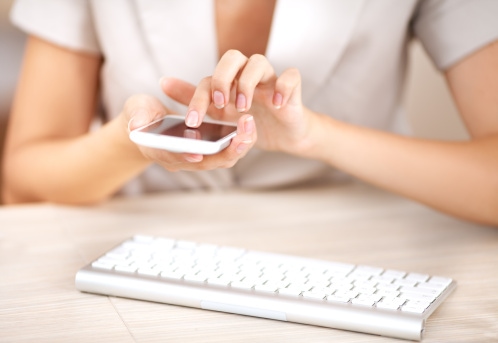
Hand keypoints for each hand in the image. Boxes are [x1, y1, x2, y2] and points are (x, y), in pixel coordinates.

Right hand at [122, 93, 255, 171]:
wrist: (148, 121)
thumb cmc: (142, 113)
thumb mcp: (136, 108)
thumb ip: (137, 115)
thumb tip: (136, 125)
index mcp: (159, 151)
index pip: (173, 157)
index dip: (185, 156)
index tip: (198, 152)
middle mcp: (179, 160)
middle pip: (204, 163)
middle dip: (224, 152)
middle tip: (241, 138)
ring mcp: (195, 157)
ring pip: (219, 160)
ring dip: (237, 147)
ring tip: (250, 128)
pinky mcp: (208, 151)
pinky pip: (226, 151)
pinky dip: (239, 141)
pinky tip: (250, 126)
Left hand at [161, 50, 315, 155]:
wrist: (283, 134)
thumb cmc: (250, 121)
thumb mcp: (219, 114)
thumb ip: (194, 98)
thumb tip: (164, 82)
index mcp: (230, 81)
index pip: (209, 78)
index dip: (198, 97)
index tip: (193, 121)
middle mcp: (248, 75)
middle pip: (233, 57)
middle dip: (222, 79)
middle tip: (221, 104)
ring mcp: (270, 80)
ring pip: (259, 61)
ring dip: (247, 83)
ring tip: (244, 108)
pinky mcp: (291, 88)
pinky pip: (291, 76)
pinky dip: (283, 87)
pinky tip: (276, 104)